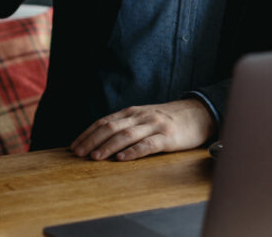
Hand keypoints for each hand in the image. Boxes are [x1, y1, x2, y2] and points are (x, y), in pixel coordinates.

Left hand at [71, 99, 215, 161]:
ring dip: (108, 146)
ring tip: (95, 157)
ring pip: (126, 135)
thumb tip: (101, 139)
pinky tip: (122, 158)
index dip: (87, 133)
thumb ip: (126, 125)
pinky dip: (133, 151)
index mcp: (131, 113)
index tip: (74, 145)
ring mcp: (154, 126)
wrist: (198, 114)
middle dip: (91, 140)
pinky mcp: (168, 137)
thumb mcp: (143, 118)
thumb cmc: (167, 120)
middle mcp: (140, 116)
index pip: (104, 122)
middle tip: (78, 153)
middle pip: (111, 127)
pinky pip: (148, 144)